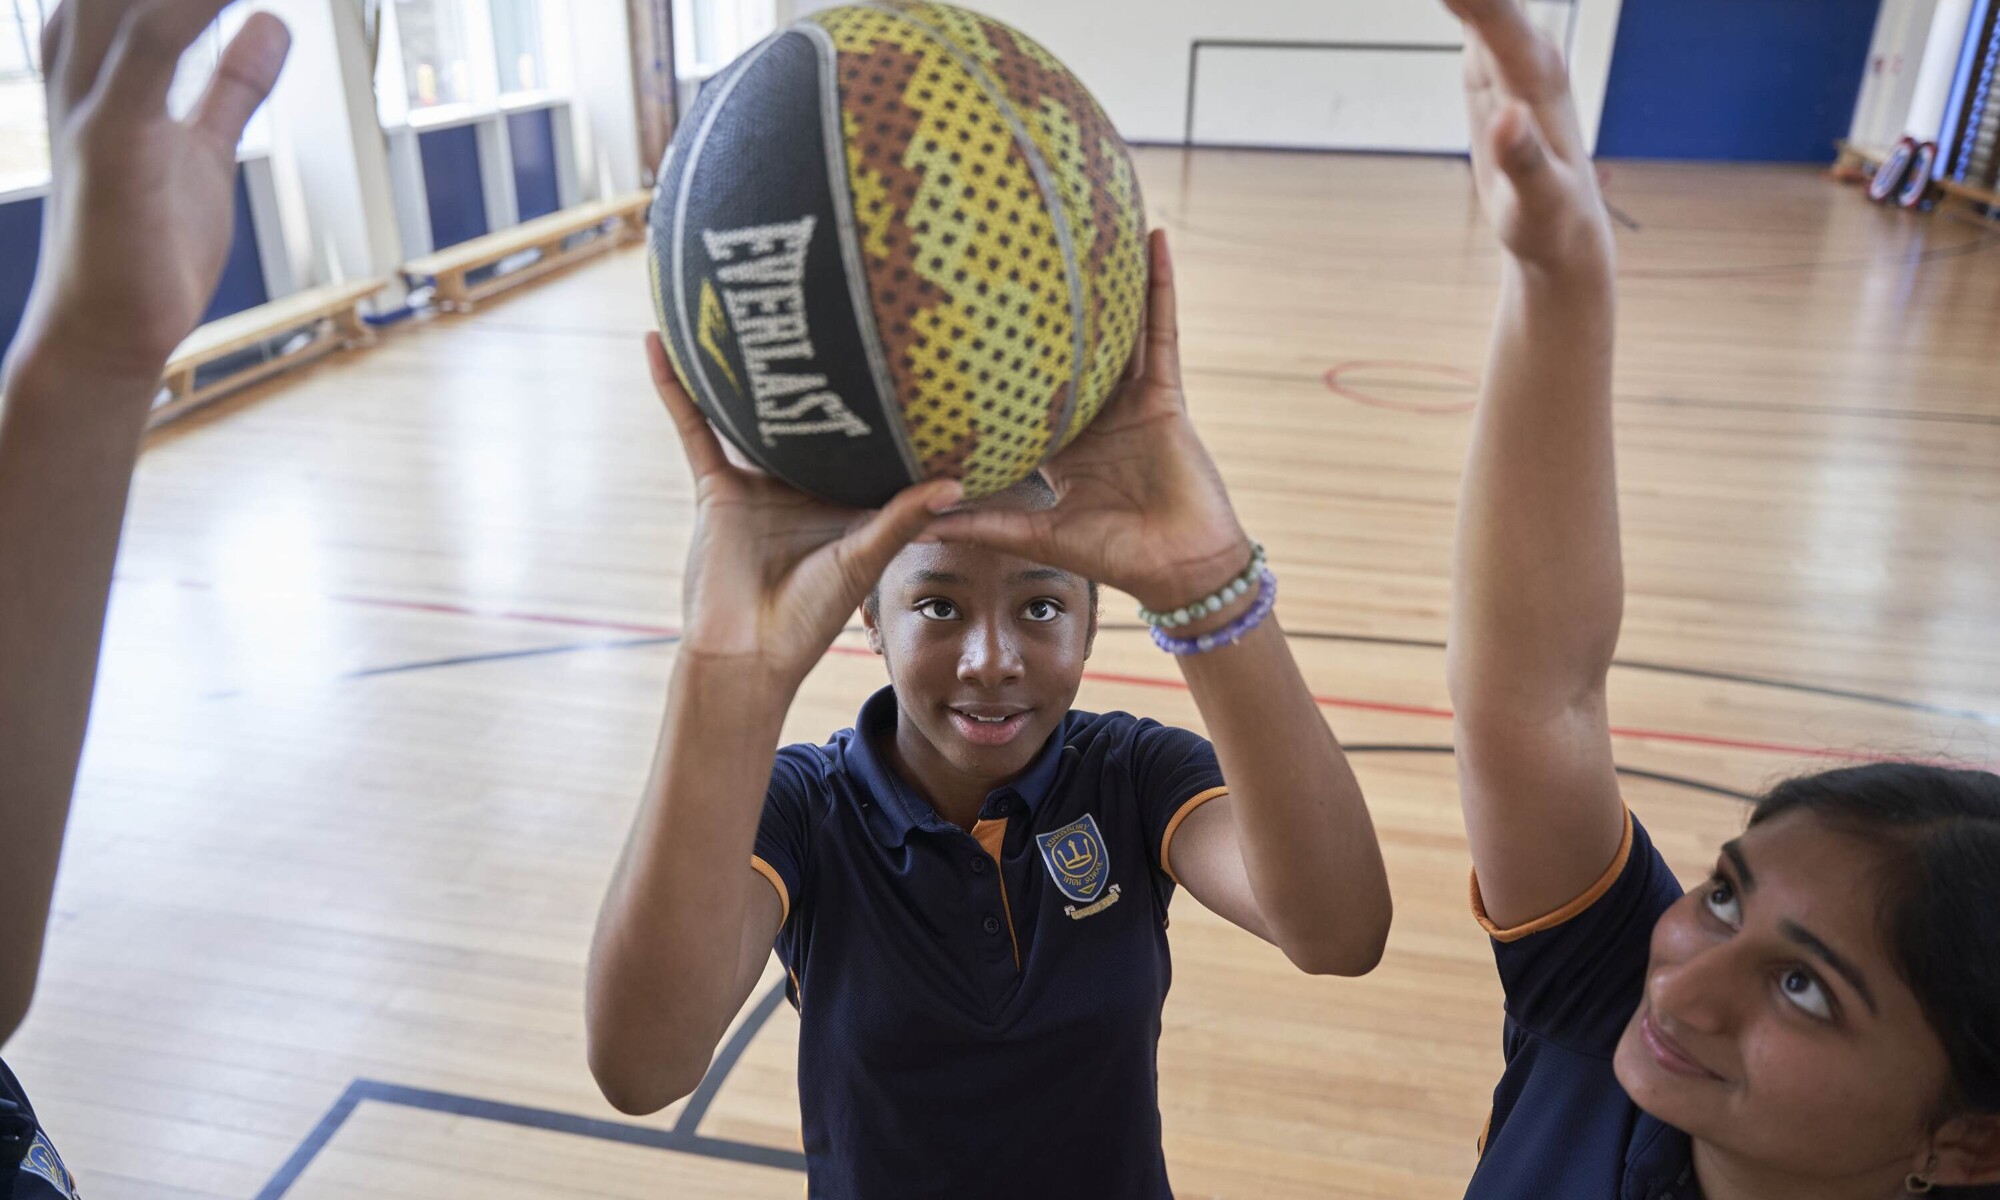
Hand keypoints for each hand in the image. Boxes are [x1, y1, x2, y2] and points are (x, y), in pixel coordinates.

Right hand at [8, 0, 290, 388]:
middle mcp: (85, 53)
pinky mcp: (116, 138)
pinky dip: (188, 8)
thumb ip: (232, 80)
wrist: (109, 336)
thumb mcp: (203, 144)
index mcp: (103, 50)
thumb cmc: (149, 242)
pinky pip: (150, 48)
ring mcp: (95, 92)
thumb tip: (268, 18)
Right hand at [648, 334, 961, 683]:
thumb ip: (902, 516)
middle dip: (816, 365)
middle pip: (810, 413)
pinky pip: (693, 428)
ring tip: (747, 300)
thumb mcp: (864, 559)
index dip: (887, 403)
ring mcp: (757, 482)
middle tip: (833, 298)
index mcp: (846, 499)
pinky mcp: (715, 486)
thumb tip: (956, 482)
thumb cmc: (812, 617)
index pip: (869, 439)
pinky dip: (676, 388)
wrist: (748, 651)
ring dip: (744, 364)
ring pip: (750, 412)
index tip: (911, 353)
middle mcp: (803, 484)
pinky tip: (662, 341)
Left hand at [927, 230, 1250, 612]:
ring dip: (1106, 278)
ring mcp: (1132, 401)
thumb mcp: (1035, 536)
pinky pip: (1161, 332)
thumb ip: (982, 524)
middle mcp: (1097, 416)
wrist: (1178, 569)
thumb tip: (918, 523)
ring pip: (1116, 328)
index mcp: (1065, 447)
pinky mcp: (1165, 394)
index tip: (961, 325)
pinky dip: (1158, 286)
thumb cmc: (1114, 556)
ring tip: (1089, 219)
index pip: (1027, 394)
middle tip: (1012, 249)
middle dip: (1046, 305)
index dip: (1000, 362)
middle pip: (1068, 350)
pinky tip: (1152, 238)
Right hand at [1447, 0, 1614, 274]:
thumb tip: (1507, 115)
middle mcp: (1526, 50)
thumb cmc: (1552, 221)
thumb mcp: (1537, 202)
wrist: (1561, 230)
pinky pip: (1470, 7)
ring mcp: (1507, 53)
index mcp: (1536, 75)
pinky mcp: (1490, 64)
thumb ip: (1523, 160)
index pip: (1494, 11)